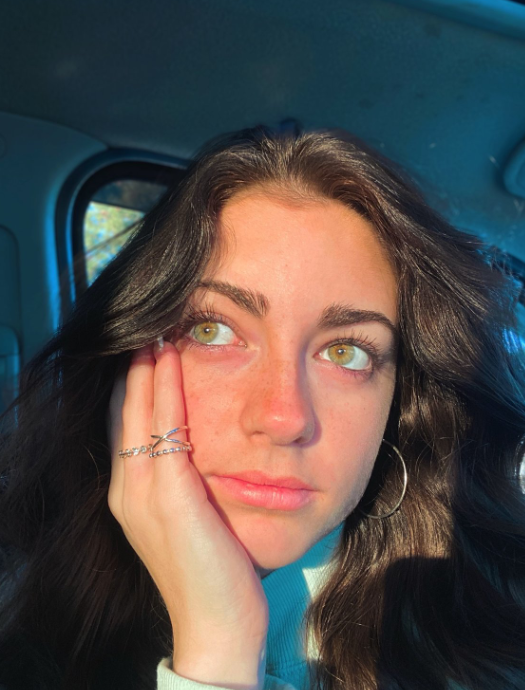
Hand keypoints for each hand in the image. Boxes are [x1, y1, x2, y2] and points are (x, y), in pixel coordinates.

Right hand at [108, 341, 268, 688]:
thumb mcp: (188, 516)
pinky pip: (164, 427)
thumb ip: (181, 480)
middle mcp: (127, 489)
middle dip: (132, 367)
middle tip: (145, 326)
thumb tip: (192, 444)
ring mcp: (142, 492)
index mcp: (130, 493)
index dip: (131, 385)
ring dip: (146, 366)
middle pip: (122, 410)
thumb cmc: (212, 568)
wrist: (216, 622)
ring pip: (137, 411)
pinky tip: (172, 357)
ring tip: (155, 328)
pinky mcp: (168, 495)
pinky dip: (165, 388)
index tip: (145, 349)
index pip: (124, 424)